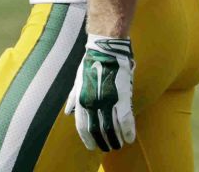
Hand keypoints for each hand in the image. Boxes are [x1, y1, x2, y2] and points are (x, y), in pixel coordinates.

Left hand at [65, 35, 135, 151]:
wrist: (106, 49)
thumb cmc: (91, 65)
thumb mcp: (77, 82)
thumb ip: (73, 99)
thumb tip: (67, 112)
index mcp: (81, 100)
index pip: (82, 127)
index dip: (88, 139)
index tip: (93, 147)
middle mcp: (93, 103)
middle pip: (97, 131)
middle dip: (103, 142)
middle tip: (109, 147)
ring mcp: (108, 101)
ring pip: (112, 128)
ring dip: (116, 140)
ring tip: (119, 145)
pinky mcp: (122, 97)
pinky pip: (125, 120)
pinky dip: (128, 131)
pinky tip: (130, 138)